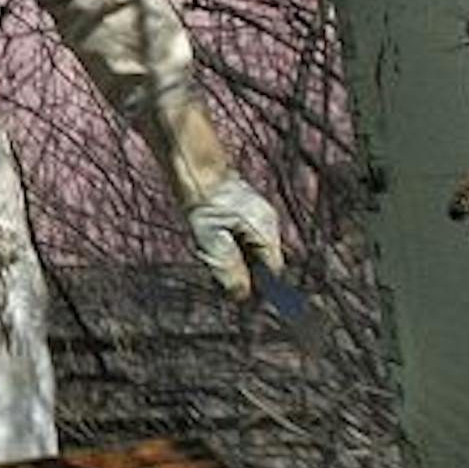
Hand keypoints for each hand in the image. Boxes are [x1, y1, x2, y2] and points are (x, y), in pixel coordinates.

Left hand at [184, 176, 284, 303]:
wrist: (195, 168)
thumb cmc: (203, 201)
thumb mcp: (211, 240)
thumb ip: (228, 269)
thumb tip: (242, 295)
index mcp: (266, 231)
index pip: (274, 272)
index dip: (260, 288)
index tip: (242, 299)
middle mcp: (269, 224)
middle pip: (266, 263)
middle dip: (247, 274)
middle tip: (223, 278)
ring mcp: (260, 217)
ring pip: (255, 251)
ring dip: (239, 261)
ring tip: (215, 254)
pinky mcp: (248, 213)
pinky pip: (247, 239)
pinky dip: (235, 248)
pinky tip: (216, 243)